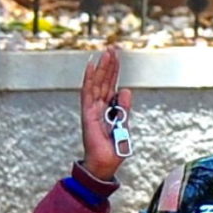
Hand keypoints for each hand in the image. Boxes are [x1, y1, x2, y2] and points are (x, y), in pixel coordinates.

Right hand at [79, 45, 131, 181]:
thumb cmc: (113, 149)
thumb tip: (125, 90)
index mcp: (107, 108)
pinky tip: (92, 66)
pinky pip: (88, 93)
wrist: (105, 164)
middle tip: (113, 47)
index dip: (114, 70)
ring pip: (97, 83)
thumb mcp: (123, 125)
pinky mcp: (87, 113)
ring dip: (102, 67)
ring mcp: (92, 108)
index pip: (111, 85)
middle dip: (109, 64)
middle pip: (104, 80)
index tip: (117, 55)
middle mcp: (98, 106)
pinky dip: (89, 79)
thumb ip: (123, 108)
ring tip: (107, 52)